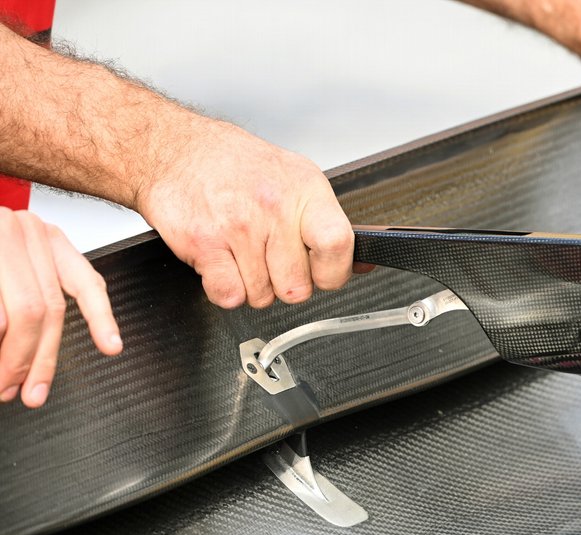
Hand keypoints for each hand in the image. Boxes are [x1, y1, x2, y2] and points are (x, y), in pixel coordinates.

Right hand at [0, 208, 122, 408]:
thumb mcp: (17, 265)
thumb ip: (35, 295)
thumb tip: (40, 352)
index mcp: (46, 237)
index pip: (84, 281)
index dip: (100, 317)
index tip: (111, 347)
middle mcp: (23, 230)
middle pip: (44, 309)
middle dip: (35, 359)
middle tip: (24, 391)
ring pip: (18, 312)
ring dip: (11, 355)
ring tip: (1, 385)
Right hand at [135, 117, 354, 308]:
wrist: (171, 147)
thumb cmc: (234, 165)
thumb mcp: (294, 179)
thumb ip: (327, 224)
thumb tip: (364, 263)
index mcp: (305, 190)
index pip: (338, 245)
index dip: (333, 272)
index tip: (322, 271)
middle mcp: (274, 206)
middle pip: (298, 286)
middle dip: (285, 282)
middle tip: (269, 257)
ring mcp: (238, 226)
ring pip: (262, 295)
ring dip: (251, 283)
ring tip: (240, 250)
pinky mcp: (204, 243)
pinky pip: (229, 296)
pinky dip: (225, 289)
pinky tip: (222, 261)